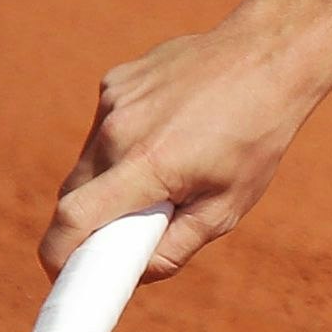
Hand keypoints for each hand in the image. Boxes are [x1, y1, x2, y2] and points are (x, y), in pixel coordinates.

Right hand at [41, 11, 331, 281]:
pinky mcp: (115, 81)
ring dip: (110, 179)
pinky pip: (104, 127)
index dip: (58, 256)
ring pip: (89, 161)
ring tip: (167, 168)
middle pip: (76, 194)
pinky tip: (168, 130)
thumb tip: (134, 274)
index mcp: (146, 164)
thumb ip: (174, 249)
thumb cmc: (257, 136)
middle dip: (92, 221)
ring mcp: (113, 100)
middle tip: (131, 230)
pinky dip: (123, 142)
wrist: (272, 56)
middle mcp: (118, 129)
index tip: (64, 275)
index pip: (72, 219)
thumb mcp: (227, 207)